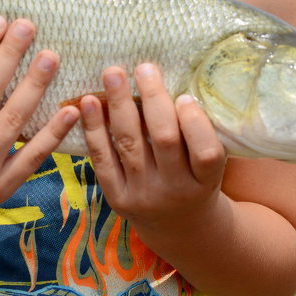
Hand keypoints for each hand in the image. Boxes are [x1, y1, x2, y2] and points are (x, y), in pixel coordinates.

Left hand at [79, 63, 226, 229]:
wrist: (179, 228)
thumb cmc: (196, 181)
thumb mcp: (208, 165)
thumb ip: (197, 133)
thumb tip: (171, 81)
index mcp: (206, 181)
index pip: (205, 153)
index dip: (195, 123)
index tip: (185, 96)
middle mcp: (175, 190)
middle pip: (163, 141)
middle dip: (153, 100)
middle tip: (144, 67)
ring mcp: (143, 196)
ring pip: (129, 145)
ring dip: (119, 105)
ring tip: (113, 74)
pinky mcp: (116, 198)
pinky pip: (102, 159)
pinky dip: (94, 129)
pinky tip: (87, 103)